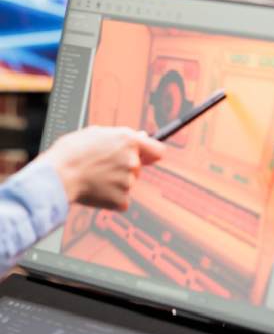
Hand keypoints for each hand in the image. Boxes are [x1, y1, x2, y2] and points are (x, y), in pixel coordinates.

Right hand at [43, 127, 164, 211]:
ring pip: (127, 183)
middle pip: (138, 168)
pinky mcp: (121, 199)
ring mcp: (128, 181)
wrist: (56, 177)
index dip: (150, 153)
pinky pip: (120, 200)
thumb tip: (141, 136)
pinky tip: (94, 192)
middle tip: (101, 168)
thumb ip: (121, 135)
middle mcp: (133, 161)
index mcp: (129, 141)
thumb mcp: (96, 133)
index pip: (157, 150)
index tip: (146, 157)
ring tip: (92, 178)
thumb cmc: (70, 153)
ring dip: (115, 183)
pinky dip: (110, 199)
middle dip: (123, 168)